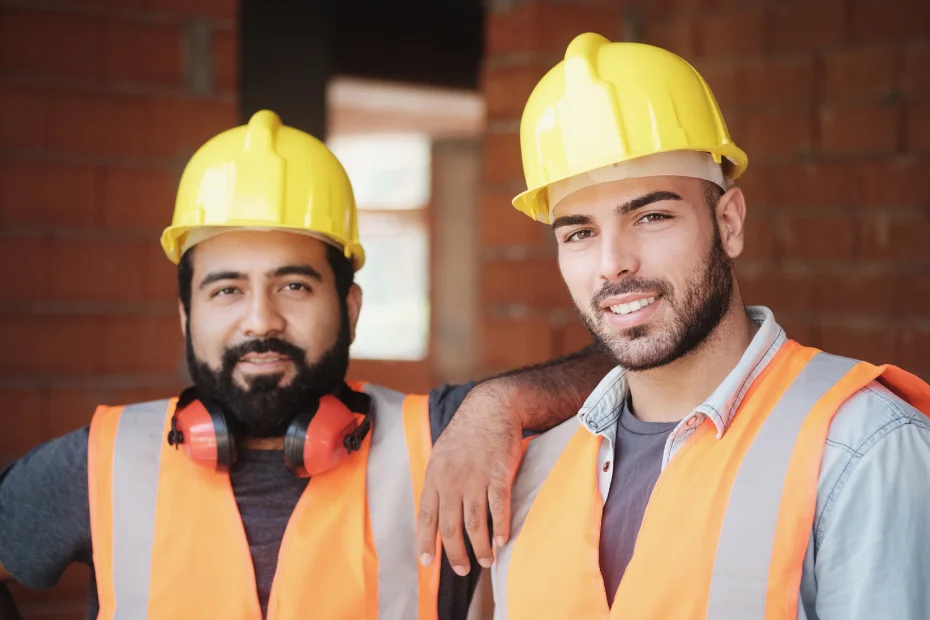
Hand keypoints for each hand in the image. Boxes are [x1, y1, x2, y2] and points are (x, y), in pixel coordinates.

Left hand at [416, 381, 524, 575]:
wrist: (491, 408)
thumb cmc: (466, 434)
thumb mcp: (441, 455)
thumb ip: (438, 483)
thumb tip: (434, 512)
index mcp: (435, 476)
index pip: (426, 516)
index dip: (426, 541)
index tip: (426, 562)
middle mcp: (452, 480)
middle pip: (450, 526)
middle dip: (455, 554)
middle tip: (462, 570)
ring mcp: (476, 478)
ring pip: (475, 523)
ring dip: (480, 547)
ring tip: (486, 562)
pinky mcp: (499, 474)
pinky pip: (498, 507)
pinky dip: (501, 528)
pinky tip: (503, 541)